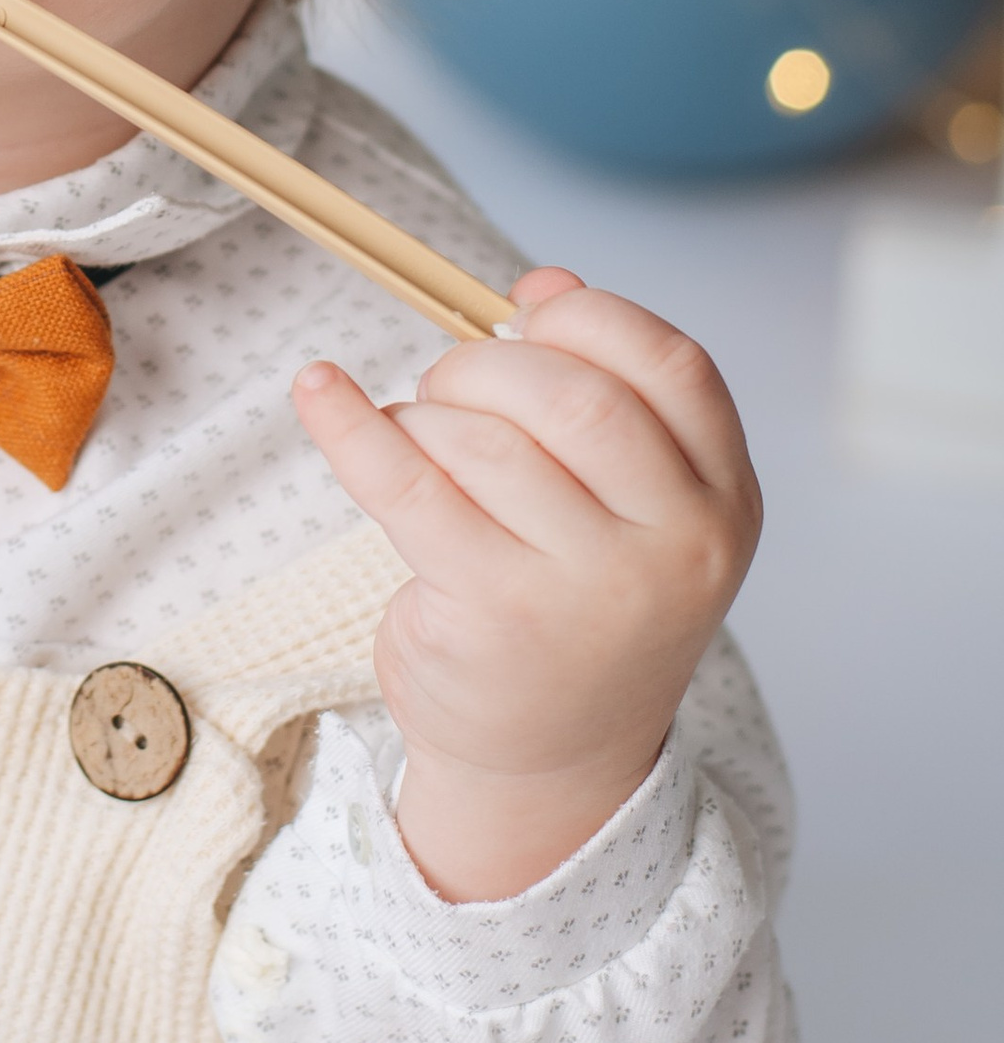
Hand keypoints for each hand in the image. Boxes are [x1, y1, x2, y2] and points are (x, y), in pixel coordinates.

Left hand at [291, 269, 760, 901]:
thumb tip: (544, 280)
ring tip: (418, 439)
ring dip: (427, 414)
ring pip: (485, 440)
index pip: (673, 366)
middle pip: (575, 396)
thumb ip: (604, 390)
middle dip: (490, 362)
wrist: (554, 762)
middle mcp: (675, 548)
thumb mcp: (631, 506)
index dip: (590, 318)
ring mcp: (587, 588)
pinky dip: (351, 425)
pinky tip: (318, 391)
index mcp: (724, 503)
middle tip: (452, 384)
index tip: (529, 313)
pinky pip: (407, 486)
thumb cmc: (583, 605)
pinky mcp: (494, 614)